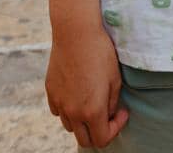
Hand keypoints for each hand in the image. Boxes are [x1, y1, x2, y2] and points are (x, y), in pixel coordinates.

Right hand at [45, 24, 129, 147]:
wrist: (76, 32)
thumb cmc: (100, 52)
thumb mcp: (115, 79)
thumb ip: (111, 103)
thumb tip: (109, 114)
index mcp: (92, 111)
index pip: (102, 140)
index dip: (116, 129)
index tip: (122, 112)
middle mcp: (73, 112)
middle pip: (85, 140)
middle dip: (99, 132)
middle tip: (107, 114)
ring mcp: (59, 103)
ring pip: (70, 126)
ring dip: (82, 121)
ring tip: (91, 101)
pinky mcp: (50, 92)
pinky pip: (58, 111)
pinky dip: (68, 109)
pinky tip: (76, 93)